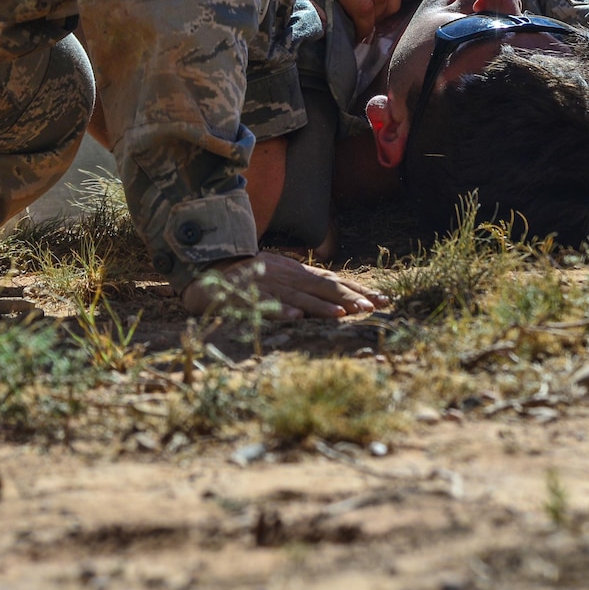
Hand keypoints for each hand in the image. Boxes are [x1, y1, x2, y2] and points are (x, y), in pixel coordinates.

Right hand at [181, 250, 385, 319]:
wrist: (207, 272)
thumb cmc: (249, 277)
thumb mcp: (281, 275)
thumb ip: (305, 283)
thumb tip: (340, 294)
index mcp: (295, 271)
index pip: (333, 280)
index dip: (357, 288)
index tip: (382, 299)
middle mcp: (285, 275)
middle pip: (322, 286)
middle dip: (347, 297)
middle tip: (371, 308)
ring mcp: (266, 285)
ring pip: (298, 297)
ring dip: (321, 306)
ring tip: (342, 314)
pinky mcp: (246, 296)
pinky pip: (265, 305)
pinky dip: (280, 311)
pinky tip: (296, 318)